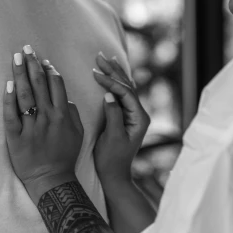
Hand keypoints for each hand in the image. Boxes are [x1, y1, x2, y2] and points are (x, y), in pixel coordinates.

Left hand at [3, 46, 83, 203]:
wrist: (51, 180)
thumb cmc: (64, 156)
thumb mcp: (78, 134)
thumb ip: (73, 113)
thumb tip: (66, 97)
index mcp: (63, 115)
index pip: (56, 85)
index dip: (49, 70)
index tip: (42, 59)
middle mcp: (47, 118)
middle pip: (39, 85)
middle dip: (33, 64)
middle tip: (26, 48)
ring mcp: (31, 127)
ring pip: (25, 96)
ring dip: (20, 74)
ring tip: (17, 57)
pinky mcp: (16, 137)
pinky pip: (11, 115)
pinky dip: (9, 99)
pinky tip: (8, 84)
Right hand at [92, 52, 150, 183]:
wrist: (114, 175)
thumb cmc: (111, 159)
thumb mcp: (111, 137)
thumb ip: (113, 115)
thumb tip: (109, 95)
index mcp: (139, 118)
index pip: (125, 92)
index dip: (110, 82)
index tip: (94, 73)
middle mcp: (139, 114)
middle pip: (127, 86)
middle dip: (113, 70)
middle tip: (99, 56)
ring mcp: (133, 115)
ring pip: (125, 88)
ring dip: (114, 73)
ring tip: (105, 59)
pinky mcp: (125, 117)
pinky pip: (122, 94)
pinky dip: (114, 83)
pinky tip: (111, 74)